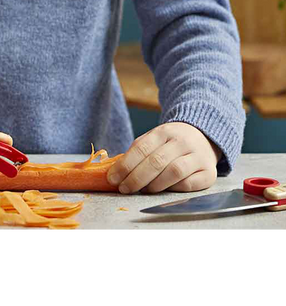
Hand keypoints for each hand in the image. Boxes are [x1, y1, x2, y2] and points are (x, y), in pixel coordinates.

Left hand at [106, 122, 220, 193]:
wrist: (203, 136)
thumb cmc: (171, 143)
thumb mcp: (154, 139)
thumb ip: (138, 152)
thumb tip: (116, 171)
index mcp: (164, 131)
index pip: (142, 148)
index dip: (125, 165)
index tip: (113, 178)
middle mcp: (182, 141)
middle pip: (156, 161)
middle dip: (136, 178)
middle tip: (124, 189)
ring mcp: (197, 156)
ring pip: (174, 172)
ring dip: (154, 185)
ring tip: (143, 190)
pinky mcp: (209, 172)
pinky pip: (189, 184)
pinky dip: (174, 189)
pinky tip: (165, 190)